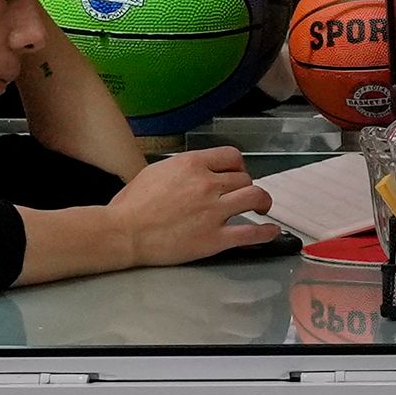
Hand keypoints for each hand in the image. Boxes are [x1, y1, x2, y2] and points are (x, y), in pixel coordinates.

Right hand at [112, 146, 282, 264]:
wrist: (124, 232)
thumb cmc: (130, 205)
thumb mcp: (155, 172)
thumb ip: (180, 170)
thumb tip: (192, 173)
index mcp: (192, 164)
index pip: (231, 156)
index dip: (238, 165)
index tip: (237, 173)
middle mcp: (207, 183)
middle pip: (244, 177)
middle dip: (245, 185)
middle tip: (242, 195)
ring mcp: (214, 211)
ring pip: (254, 197)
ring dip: (262, 201)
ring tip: (262, 208)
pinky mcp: (215, 238)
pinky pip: (251, 233)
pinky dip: (266, 232)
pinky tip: (271, 231)